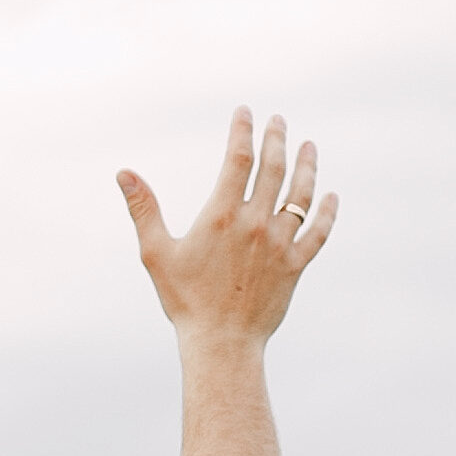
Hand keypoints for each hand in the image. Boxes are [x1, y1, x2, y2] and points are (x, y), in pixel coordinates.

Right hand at [118, 108, 332, 346]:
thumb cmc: (184, 300)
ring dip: (306, 167)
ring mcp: (280, 244)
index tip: (245, 112)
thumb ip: (144, 209)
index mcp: (222, 215)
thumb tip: (124, 173)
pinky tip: (331, 196)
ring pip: (300, 195)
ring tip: (309, 147)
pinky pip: (318, 234)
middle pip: (273, 169)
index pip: (238, 158)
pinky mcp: (296, 266)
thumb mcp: (156, 253)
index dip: (242, 131)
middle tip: (279, 121)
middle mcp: (256, 223)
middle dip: (277, 139)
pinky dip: (327, 213)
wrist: (221, 342)